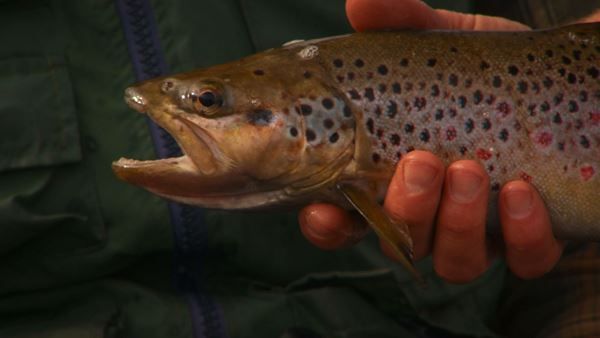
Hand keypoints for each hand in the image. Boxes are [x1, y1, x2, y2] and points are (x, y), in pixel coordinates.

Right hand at [298, 0, 562, 282]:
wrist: (569, 79)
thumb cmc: (489, 70)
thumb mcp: (444, 44)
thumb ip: (401, 24)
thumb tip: (360, 2)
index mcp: (395, 178)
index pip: (349, 219)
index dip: (328, 226)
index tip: (323, 208)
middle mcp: (432, 215)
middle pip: (400, 242)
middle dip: (405, 211)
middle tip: (421, 163)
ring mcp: (482, 233)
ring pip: (455, 262)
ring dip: (456, 225)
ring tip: (469, 168)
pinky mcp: (532, 240)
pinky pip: (524, 261)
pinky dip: (522, 235)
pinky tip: (521, 192)